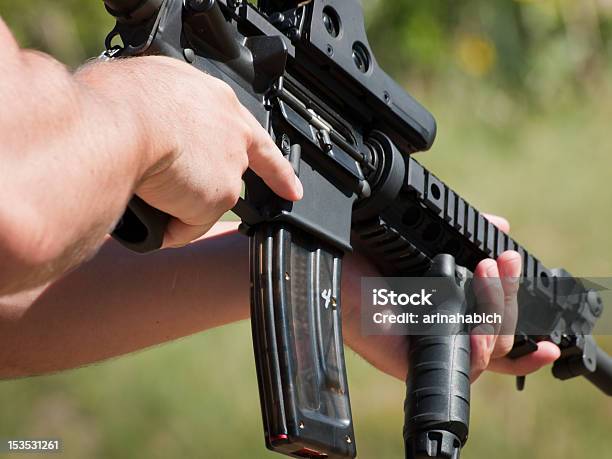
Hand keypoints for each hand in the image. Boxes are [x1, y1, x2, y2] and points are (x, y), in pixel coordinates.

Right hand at [80, 56, 302, 247]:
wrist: (120, 123)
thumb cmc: (119, 100)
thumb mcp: (148, 88)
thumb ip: (165, 111)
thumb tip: (153, 130)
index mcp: (214, 99)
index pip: (251, 133)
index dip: (273, 163)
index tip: (292, 185)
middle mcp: (231, 130)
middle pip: (244, 165)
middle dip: (264, 183)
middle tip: (282, 195)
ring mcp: (229, 164)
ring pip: (208, 198)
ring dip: (183, 205)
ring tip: (147, 194)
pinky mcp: (220, 194)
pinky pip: (189, 225)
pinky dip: (170, 228)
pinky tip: (149, 217)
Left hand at [341, 214, 560, 381]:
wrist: (327, 265)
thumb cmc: (366, 253)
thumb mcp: (421, 240)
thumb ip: (462, 234)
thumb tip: (500, 223)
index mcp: (448, 304)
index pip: (494, 313)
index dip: (519, 302)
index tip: (528, 272)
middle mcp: (444, 327)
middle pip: (501, 327)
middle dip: (511, 293)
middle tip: (503, 259)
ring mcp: (433, 347)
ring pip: (492, 347)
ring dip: (501, 311)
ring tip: (489, 273)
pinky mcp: (418, 363)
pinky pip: (466, 367)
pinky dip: (487, 350)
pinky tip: (491, 328)